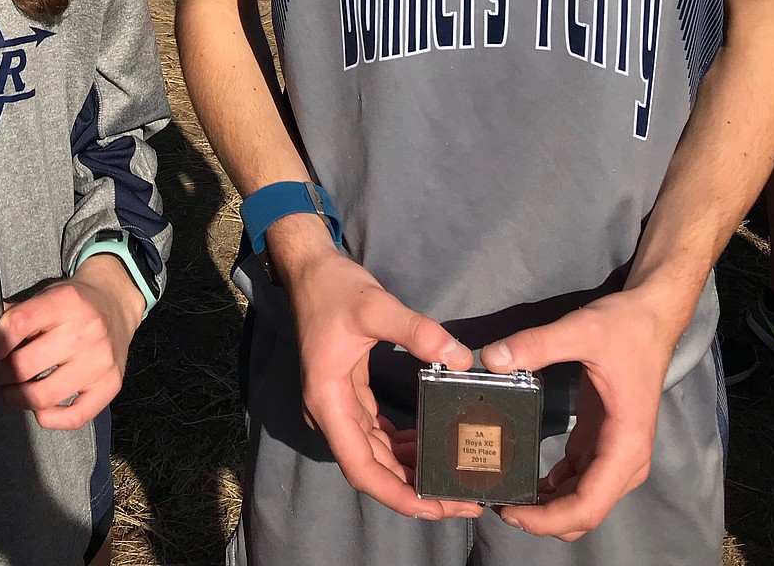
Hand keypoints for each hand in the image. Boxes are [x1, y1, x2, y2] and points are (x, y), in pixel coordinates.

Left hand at [0, 256, 143, 429]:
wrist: (116, 302)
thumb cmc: (75, 302)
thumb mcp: (48, 295)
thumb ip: (20, 314)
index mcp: (67, 301)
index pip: (18, 324)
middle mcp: (87, 331)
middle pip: (24, 366)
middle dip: (1, 374)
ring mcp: (100, 361)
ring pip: (43, 397)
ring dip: (17, 398)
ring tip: (12, 391)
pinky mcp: (110, 385)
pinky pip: (73, 417)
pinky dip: (48, 418)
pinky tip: (39, 407)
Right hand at [283, 245, 479, 520]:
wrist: (309, 268)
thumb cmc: (335, 288)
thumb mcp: (376, 306)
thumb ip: (418, 332)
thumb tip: (459, 358)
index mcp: (329, 401)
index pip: (363, 468)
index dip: (399, 494)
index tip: (436, 506)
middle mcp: (329, 413)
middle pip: (372, 468)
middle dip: (415, 487)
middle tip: (463, 497)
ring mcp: (336, 405)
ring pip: (374, 454)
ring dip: (410, 468)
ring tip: (454, 476)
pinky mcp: (347, 394)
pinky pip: (375, 432)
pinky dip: (401, 444)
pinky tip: (430, 443)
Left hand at [481, 287, 675, 540]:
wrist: (652, 317)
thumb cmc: (625, 328)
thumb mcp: (580, 330)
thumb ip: (536, 345)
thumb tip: (492, 359)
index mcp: (625, 446)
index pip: (587, 505)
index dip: (548, 519)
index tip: (509, 511)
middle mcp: (624, 461)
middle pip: (584, 513)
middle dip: (542, 519)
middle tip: (495, 503)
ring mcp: (614, 454)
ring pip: (580, 501)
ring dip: (546, 508)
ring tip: (502, 495)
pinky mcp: (601, 441)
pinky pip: (577, 479)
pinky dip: (552, 489)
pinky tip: (523, 481)